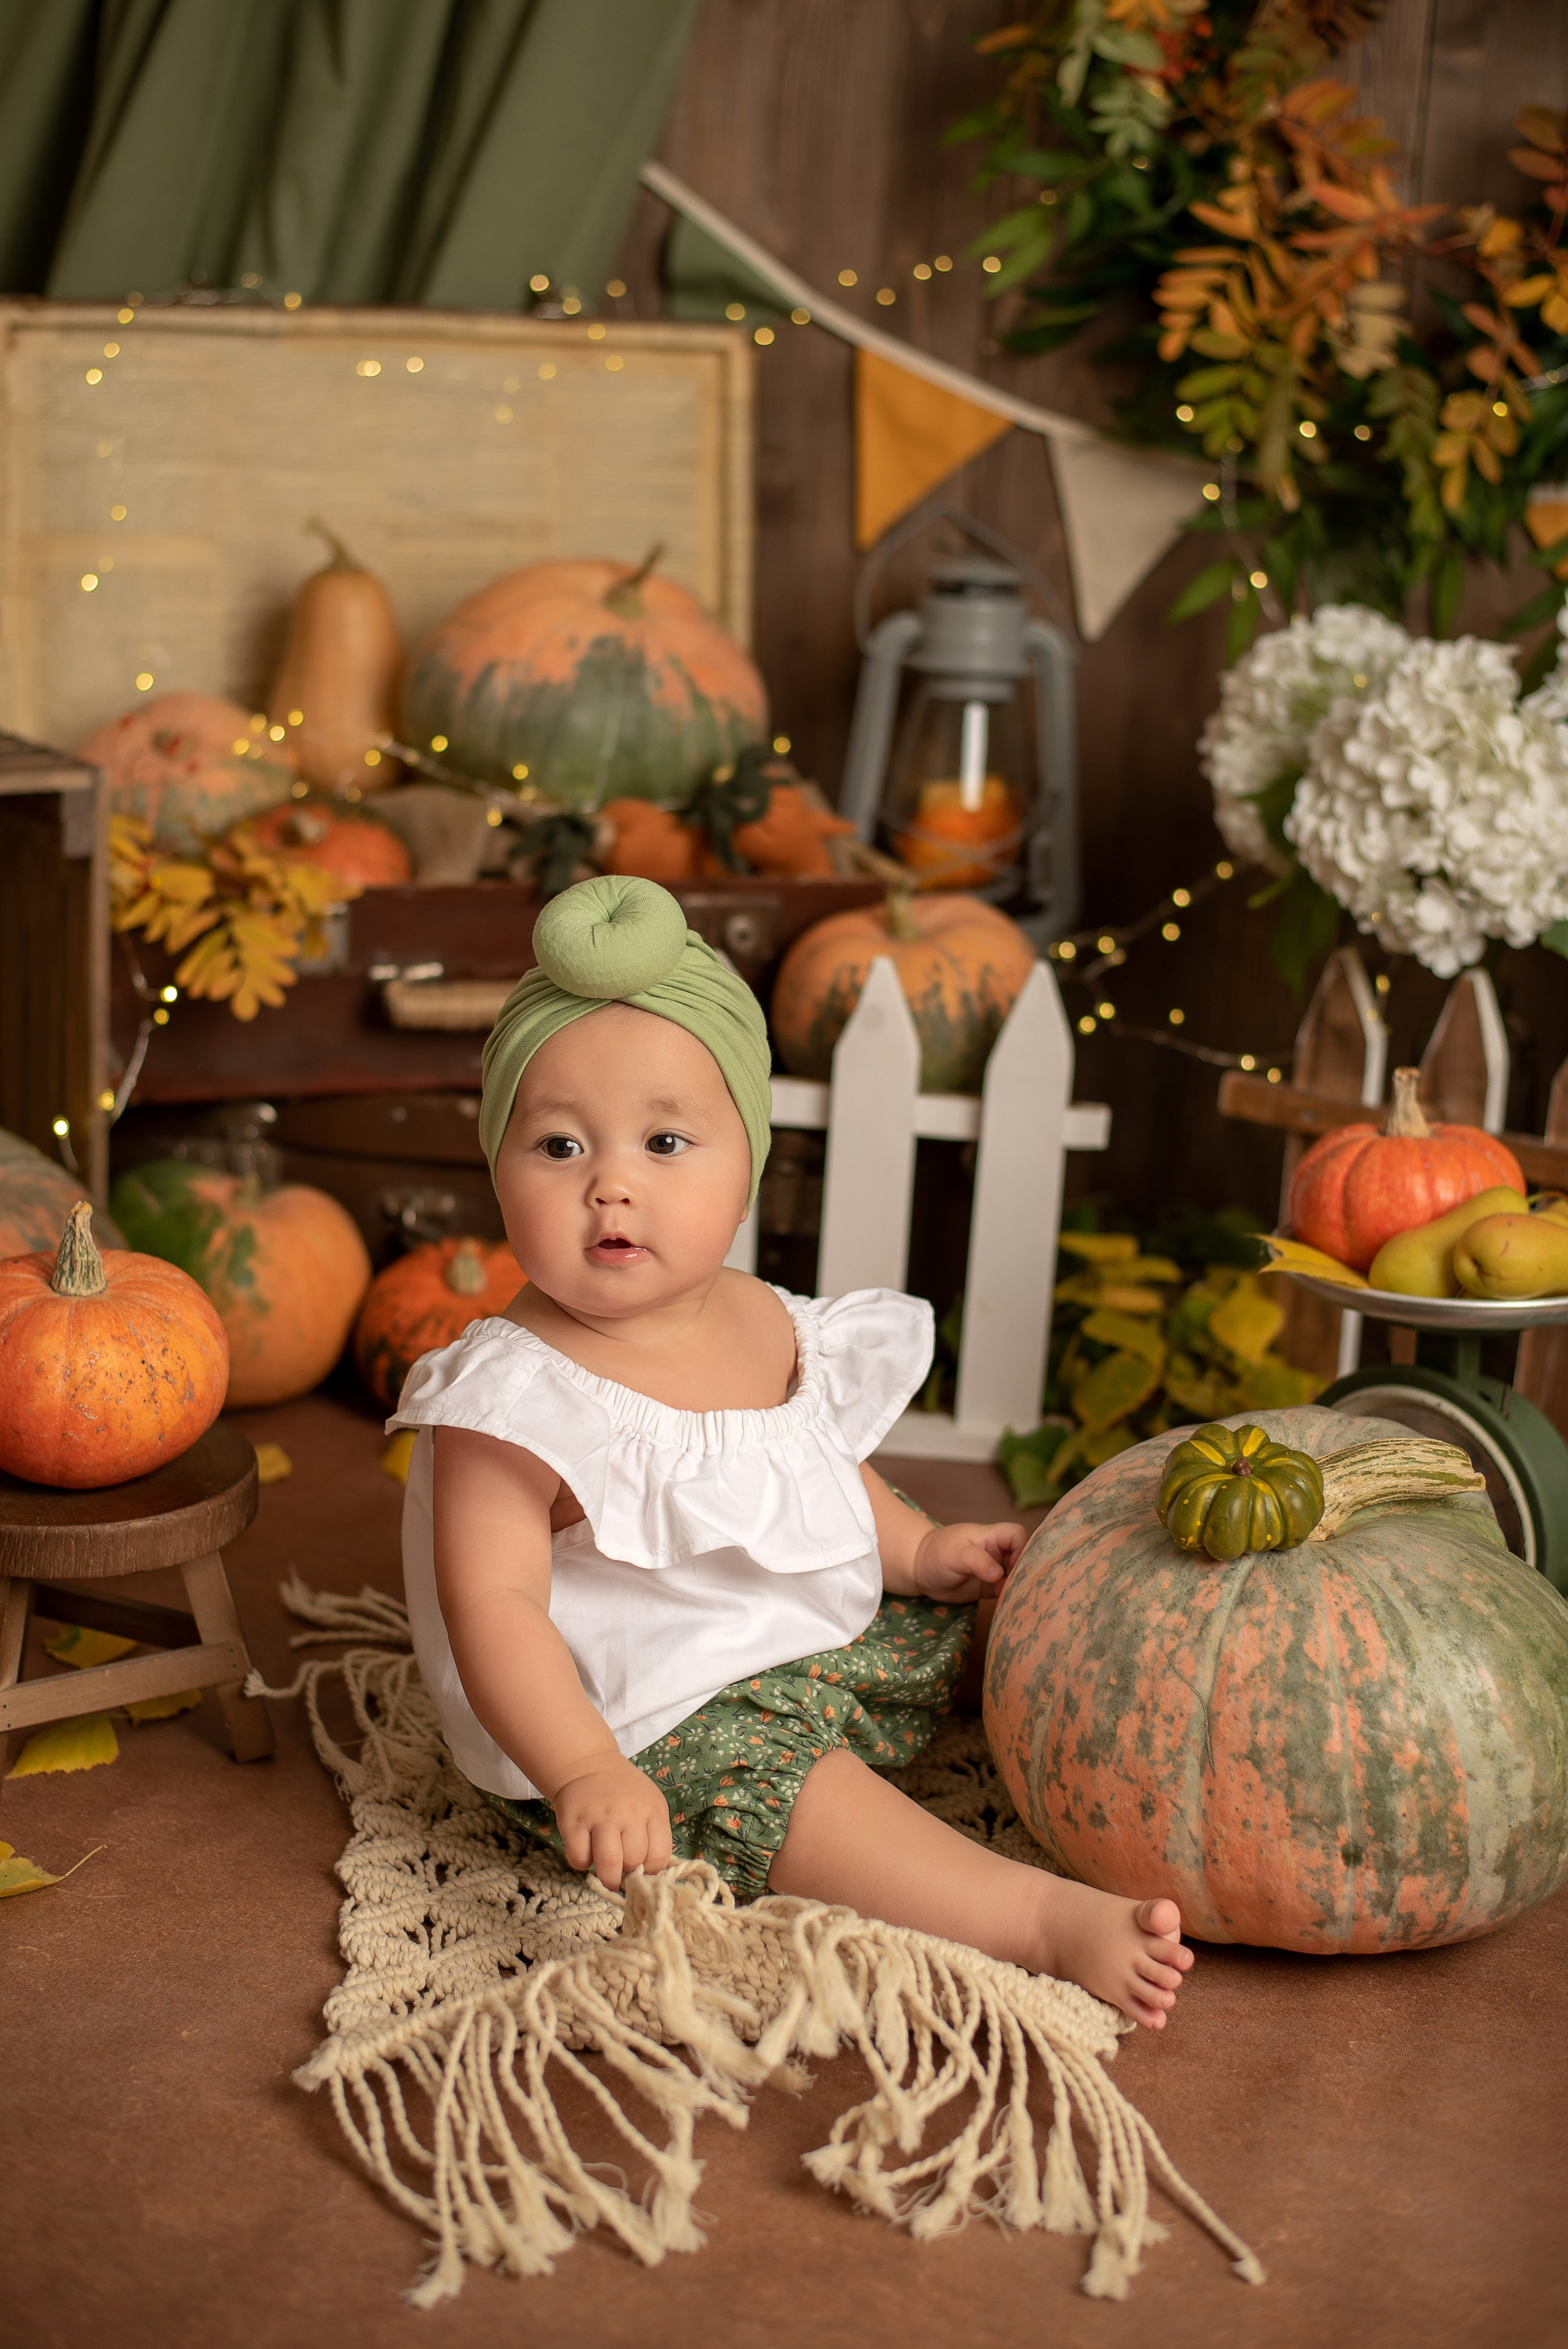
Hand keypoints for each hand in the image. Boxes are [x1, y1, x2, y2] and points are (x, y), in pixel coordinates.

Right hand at [551, 1755, 672, 1890]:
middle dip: (627, 1873)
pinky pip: (580, 1859)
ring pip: (608, 1864)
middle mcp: (628, 1812)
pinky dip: (583, 1863)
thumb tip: (649, 1875)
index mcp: (652, 1809)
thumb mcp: (649, 1804)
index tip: (642, 1871)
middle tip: (621, 1868)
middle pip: (633, 1861)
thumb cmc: (624, 1792)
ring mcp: (599, 1816)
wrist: (589, 1766)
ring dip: (607, 1876)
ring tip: (607, 1873)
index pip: (659, 1856)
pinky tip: (587, 1850)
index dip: (651, 1872)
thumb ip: (654, 1835)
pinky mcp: (573, 1822)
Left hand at [911, 1519, 1025, 1603]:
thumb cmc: (936, 1554)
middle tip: (1012, 1587)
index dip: (1022, 1548)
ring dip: (1018, 1587)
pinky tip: (1005, 1605)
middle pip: (1024, 1556)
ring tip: (1008, 1598)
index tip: (1011, 1567)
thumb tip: (999, 1574)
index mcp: (992, 1536)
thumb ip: (977, 1561)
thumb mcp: (955, 1554)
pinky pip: (1007, 1591)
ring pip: (1018, 1576)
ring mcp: (995, 1570)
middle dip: (1024, 1572)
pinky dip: (1010, 1598)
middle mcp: (997, 1552)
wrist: (920, 1570)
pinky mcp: (991, 1587)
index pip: (1018, 1535)